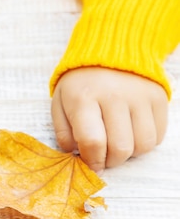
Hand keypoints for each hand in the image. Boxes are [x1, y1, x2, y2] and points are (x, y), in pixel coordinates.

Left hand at [51, 67, 167, 172]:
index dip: (92, 161)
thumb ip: (63, 132)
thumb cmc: (80, 84)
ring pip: (142, 146)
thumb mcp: (59, 103)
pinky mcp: (158, 98)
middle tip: (102, 158)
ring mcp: (139, 96)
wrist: (108, 52)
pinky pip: (157, 136)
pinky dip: (144, 144)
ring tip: (115, 146)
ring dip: (129, 155)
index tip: (90, 166)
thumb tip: (75, 155)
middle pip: (120, 148)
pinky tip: (130, 134)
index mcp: (84, 97)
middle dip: (110, 162)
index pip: (93, 141)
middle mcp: (115, 96)